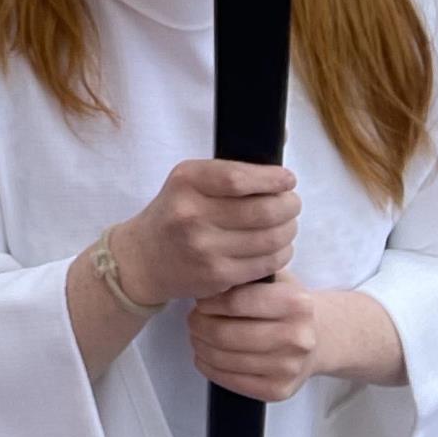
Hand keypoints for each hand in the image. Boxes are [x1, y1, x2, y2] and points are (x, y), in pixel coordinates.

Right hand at [110, 160, 298, 306]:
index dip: (272, 179)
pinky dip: (281, 254)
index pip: (238, 178)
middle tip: (293, 203)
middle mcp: (193, 214)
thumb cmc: (175, 212)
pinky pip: (264, 264)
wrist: (144, 258)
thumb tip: (277, 160)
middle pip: (262, 210)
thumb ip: (226, 173)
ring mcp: (206, 249)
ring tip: (288, 224)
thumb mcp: (188, 182)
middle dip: (289, 206)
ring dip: (289, 230)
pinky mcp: (218, 276)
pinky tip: (278, 247)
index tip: (288, 179)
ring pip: (269, 239)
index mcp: (186, 181)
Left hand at [188, 271, 318, 402]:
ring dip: (201, 347)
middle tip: (192, 319)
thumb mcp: (272, 277)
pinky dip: (210, 369)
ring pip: (226, 359)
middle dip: (199, 326)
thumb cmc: (284, 302)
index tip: (199, 300)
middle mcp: (297, 337)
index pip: (236, 302)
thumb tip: (206, 280)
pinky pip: (234, 382)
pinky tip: (204, 358)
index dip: (209, 302)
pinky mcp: (280, 390)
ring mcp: (290, 367)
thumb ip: (245, 276)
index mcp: (296, 302)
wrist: (317, 338)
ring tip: (196, 336)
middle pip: (226, 334)